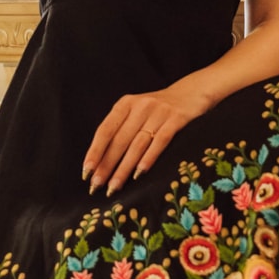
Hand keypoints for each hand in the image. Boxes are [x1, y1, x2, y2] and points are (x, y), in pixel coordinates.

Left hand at [83, 85, 207, 193]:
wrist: (192, 92)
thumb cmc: (158, 109)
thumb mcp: (137, 111)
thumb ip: (122, 129)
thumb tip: (101, 161)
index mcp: (125, 104)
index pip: (105, 130)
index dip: (95, 151)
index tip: (86, 171)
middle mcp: (140, 106)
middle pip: (119, 140)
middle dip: (107, 165)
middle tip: (96, 185)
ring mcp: (159, 113)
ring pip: (137, 144)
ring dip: (124, 168)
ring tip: (114, 186)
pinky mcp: (176, 119)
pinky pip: (160, 141)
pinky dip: (148, 158)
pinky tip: (139, 173)